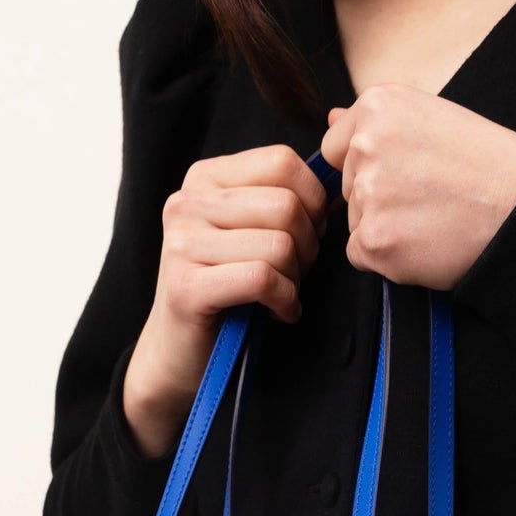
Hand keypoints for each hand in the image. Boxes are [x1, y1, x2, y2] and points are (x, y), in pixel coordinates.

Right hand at [123, 146, 328, 457]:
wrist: (178, 354)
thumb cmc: (226, 293)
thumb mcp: (249, 233)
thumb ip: (280, 201)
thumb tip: (338, 187)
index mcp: (204, 179)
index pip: (281, 161)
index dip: (312, 201)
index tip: (308, 236)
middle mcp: (187, 203)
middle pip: (286, 205)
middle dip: (308, 246)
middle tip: (296, 274)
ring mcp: (181, 245)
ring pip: (279, 244)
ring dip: (295, 279)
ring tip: (283, 296)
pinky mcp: (186, 288)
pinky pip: (262, 279)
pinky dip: (284, 301)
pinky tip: (279, 313)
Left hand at [321, 86, 515, 289]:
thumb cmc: (486, 164)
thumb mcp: (432, 119)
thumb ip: (376, 125)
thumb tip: (330, 119)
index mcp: (378, 105)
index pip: (336, 147)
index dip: (369, 166)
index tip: (406, 172)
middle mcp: (365, 144)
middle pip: (347, 188)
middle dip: (377, 198)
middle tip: (429, 196)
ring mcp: (368, 195)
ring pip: (355, 222)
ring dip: (384, 228)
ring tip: (432, 217)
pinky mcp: (374, 240)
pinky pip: (361, 255)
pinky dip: (388, 258)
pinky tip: (424, 242)